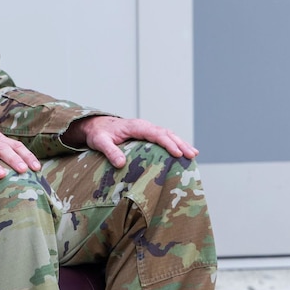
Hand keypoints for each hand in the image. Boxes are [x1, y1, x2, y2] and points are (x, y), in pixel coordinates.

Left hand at [63, 115, 196, 167]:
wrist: (95, 126)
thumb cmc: (98, 133)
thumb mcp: (100, 142)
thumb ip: (110, 151)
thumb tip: (121, 164)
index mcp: (135, 126)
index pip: (156, 134)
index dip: (167, 144)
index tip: (177, 154)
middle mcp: (144, 126)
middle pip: (166, 133)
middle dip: (180, 144)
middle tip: (191, 155)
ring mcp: (147, 129)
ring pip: (168, 134)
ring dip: (181, 143)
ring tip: (193, 154)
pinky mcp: (147, 134)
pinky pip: (164, 137)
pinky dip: (175, 143)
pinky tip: (183, 151)